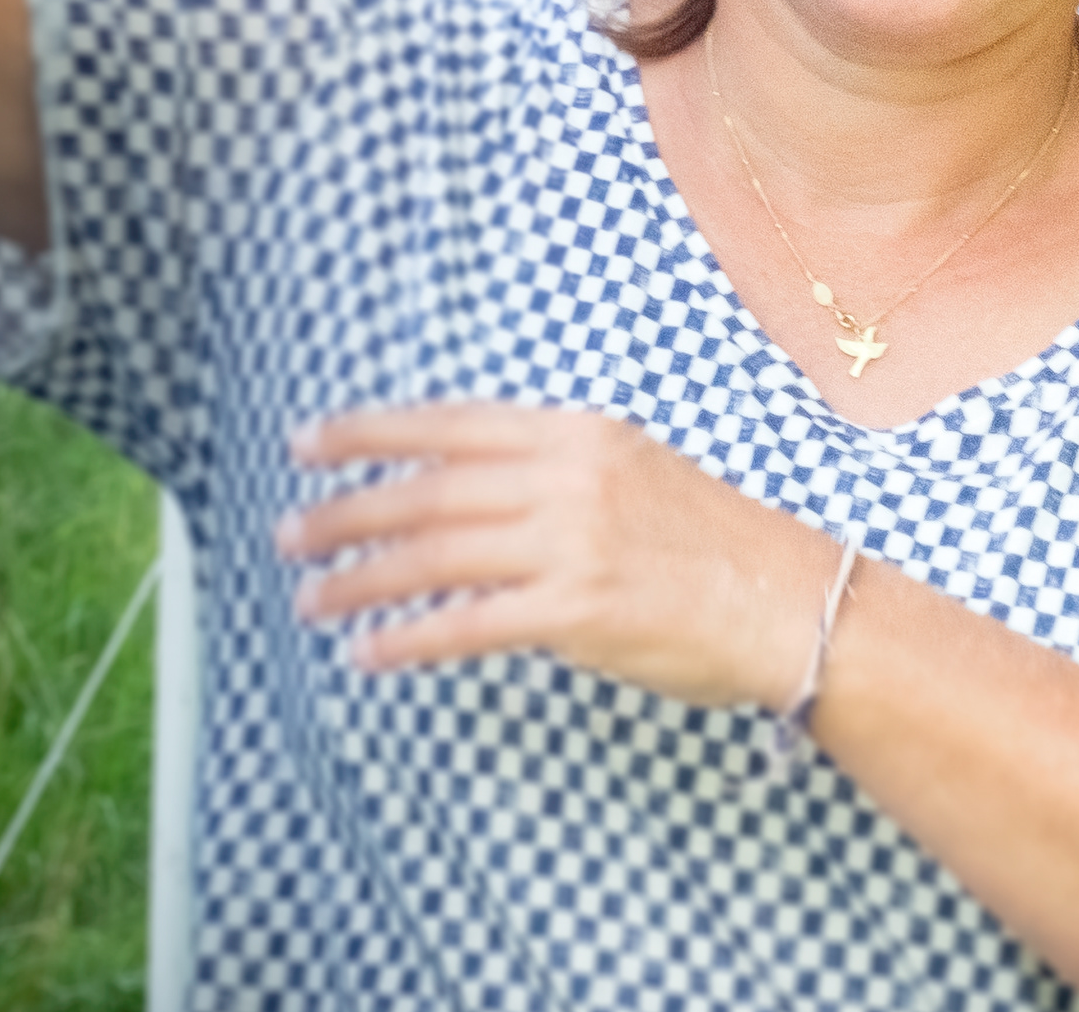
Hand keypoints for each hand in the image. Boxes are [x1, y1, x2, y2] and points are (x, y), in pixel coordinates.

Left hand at [277, 402, 841, 711]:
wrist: (792, 600)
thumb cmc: (714, 545)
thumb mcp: (635, 472)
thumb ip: (555, 474)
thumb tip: (474, 494)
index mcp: (577, 434)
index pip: (450, 425)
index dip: (370, 432)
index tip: (307, 441)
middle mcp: (568, 478)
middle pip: (427, 492)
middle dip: (345, 510)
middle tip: (287, 534)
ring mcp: (573, 543)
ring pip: (434, 557)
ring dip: (359, 578)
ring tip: (309, 599)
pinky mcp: (579, 612)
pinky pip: (469, 624)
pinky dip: (408, 638)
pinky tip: (368, 652)